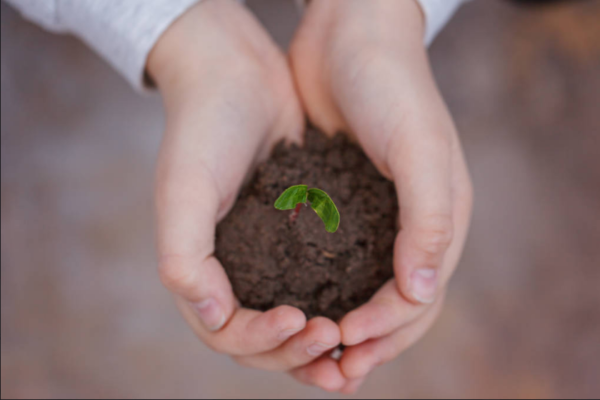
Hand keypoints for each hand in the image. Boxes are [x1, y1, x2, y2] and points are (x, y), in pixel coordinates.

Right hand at [149, 0, 339, 375]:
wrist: (236, 75)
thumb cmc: (203, 128)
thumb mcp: (185, 189)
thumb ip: (185, 256)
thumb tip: (212, 317)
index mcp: (199, 269)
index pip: (227, 333)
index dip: (263, 341)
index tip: (301, 320)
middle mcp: (231, 270)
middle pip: (262, 340)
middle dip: (297, 352)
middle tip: (333, 340)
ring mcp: (265, 254)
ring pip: (293, 318)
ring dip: (319, 341)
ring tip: (352, 342)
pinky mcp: (296, 233)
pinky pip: (317, 280)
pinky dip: (337, 302)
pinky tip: (365, 304)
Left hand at [289, 0, 472, 392]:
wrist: (351, 37)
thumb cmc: (391, 87)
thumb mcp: (417, 149)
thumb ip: (429, 221)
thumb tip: (423, 293)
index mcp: (440, 219)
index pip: (419, 297)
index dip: (386, 328)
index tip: (345, 342)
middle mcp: (409, 226)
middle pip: (394, 306)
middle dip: (365, 342)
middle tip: (329, 371)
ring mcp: (374, 217)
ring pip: (361, 290)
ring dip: (341, 326)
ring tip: (310, 350)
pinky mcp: (339, 204)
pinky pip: (332, 260)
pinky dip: (318, 289)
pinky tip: (293, 303)